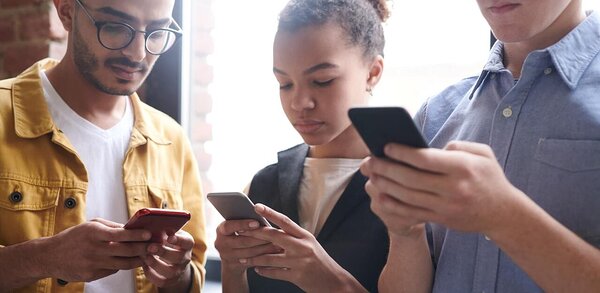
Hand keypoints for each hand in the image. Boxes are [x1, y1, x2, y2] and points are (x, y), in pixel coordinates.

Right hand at [45, 218, 150, 281]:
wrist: (50, 256)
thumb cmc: (73, 237)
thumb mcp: (91, 225)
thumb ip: (112, 226)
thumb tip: (132, 228)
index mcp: (94, 232)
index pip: (120, 234)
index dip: (136, 235)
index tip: (148, 234)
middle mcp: (94, 248)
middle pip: (125, 251)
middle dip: (143, 249)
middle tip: (154, 247)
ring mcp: (93, 263)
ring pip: (123, 264)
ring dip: (137, 260)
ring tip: (146, 256)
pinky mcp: (92, 275)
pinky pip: (113, 270)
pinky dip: (121, 266)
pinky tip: (126, 261)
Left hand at [143, 230, 194, 288]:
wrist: (173, 257)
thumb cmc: (168, 240)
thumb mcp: (170, 232)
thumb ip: (165, 228)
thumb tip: (152, 223)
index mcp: (187, 243)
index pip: (187, 242)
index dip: (179, 240)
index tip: (169, 237)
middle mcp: (186, 258)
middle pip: (178, 257)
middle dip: (163, 252)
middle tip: (150, 247)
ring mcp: (179, 270)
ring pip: (170, 271)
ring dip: (156, 264)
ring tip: (145, 256)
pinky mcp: (171, 280)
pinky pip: (162, 281)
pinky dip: (151, 274)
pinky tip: (145, 266)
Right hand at [214, 219, 279, 274]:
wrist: (232, 257)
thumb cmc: (239, 234)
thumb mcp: (237, 227)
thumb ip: (245, 222)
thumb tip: (262, 214)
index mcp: (221, 230)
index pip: (230, 226)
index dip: (243, 224)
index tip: (257, 223)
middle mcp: (220, 243)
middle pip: (242, 241)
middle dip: (260, 237)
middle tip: (275, 233)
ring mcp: (227, 256)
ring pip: (249, 253)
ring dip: (265, 248)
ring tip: (279, 243)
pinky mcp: (235, 266)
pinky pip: (252, 261)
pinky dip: (265, 256)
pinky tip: (275, 252)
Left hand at [239, 204, 365, 292]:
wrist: (335, 282)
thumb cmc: (320, 262)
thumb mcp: (310, 245)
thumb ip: (294, 238)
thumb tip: (272, 232)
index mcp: (305, 236)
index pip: (284, 221)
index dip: (270, 213)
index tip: (256, 206)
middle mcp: (301, 247)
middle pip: (273, 236)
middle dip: (255, 233)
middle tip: (241, 231)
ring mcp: (299, 262)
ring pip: (269, 257)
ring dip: (254, 258)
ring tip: (243, 257)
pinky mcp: (297, 276)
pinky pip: (274, 272)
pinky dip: (263, 271)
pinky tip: (257, 269)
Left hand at [362, 141, 522, 234]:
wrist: (504, 213)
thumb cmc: (489, 177)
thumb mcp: (482, 154)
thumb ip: (457, 146)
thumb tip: (430, 147)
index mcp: (462, 167)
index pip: (425, 159)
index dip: (402, 152)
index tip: (386, 146)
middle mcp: (453, 188)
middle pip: (411, 178)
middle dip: (387, 168)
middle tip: (371, 160)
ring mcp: (446, 206)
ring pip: (408, 196)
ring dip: (386, 186)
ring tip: (373, 175)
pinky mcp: (441, 219)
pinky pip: (412, 212)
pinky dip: (394, 204)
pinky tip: (381, 196)